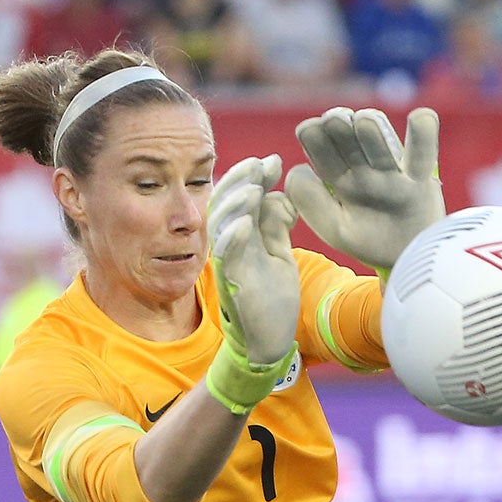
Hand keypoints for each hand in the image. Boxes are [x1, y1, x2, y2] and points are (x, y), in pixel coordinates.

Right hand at [206, 154, 301, 413]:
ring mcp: (230, 263)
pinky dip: (235, 237)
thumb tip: (281, 194)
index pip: (241, 196)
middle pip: (225, 203)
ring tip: (254, 188)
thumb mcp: (279, 254)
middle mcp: (232, 245)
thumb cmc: (273, 299)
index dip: (253, 176)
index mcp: (243, 235)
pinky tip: (247, 222)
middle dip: (240, 180)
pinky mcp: (233, 282)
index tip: (274, 160)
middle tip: (260, 164)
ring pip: (221, 225)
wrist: (271, 341)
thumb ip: (277, 225)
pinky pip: (227, 256)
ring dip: (236, 204)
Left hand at [284, 106, 443, 274]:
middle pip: (345, 132)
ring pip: (376, 136)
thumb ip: (308, 199)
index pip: (317, 142)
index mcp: (338, 176)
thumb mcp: (332, 227)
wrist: (406, 263)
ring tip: (364, 125)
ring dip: (366, 126)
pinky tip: (419, 117)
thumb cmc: (368, 243)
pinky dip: (423, 131)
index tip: (313, 135)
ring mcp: (392, 171)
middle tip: (338, 123)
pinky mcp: (421, 179)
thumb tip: (299, 166)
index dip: (312, 133)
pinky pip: (424, 150)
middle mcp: (363, 168)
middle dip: (337, 123)